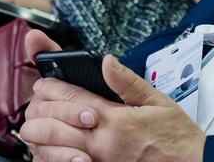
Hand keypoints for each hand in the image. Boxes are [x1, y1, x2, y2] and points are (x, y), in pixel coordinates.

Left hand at [20, 53, 204, 161]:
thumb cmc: (176, 137)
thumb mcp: (157, 101)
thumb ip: (127, 81)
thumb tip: (107, 62)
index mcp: (114, 120)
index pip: (70, 97)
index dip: (51, 87)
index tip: (44, 82)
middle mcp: (101, 143)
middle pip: (52, 124)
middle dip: (39, 110)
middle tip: (37, 102)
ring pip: (52, 149)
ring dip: (41, 135)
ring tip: (39, 124)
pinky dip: (53, 156)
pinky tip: (52, 148)